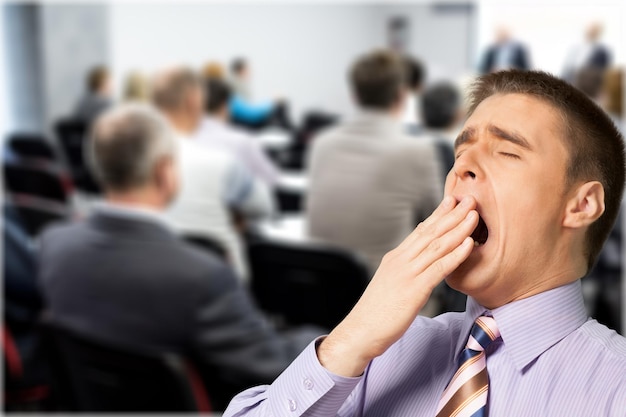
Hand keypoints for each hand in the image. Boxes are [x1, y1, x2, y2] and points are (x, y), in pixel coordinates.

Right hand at [317, 195, 477, 376]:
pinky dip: (455, 254)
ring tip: (474, 215)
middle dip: (452, 215)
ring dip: (458, 229)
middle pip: (431, 232)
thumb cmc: (376, 312)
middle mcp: (401, 260)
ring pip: (437, 245)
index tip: (452, 201)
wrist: (361, 330)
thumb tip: (417, 261)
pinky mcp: (414, 289)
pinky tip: (469, 244)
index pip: (420, 231)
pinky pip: (439, 268)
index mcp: (395, 258)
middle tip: (469, 199)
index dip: (438, 215)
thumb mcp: (390, 283)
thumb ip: (404, 270)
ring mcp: (407, 273)